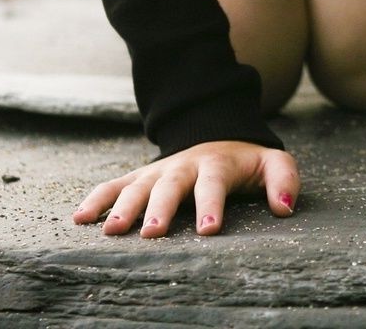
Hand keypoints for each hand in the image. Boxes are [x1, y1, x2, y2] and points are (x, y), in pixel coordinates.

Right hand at [71, 140, 298, 237]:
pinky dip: (96, 199)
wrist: (217, 133)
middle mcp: (182, 166)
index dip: (210, 205)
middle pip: (170, 185)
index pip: (213, 183)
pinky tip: (79, 218)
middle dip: (160, 208)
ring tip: (111, 231)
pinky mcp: (139, 176)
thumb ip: (284, 180)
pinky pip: (113, 185)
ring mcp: (157, 171)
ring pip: (137, 185)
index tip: (208, 230)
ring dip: (123, 206)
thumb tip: (285, 208)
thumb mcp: (272, 163)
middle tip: (152, 233)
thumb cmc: (246, 160)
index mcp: (216, 163)